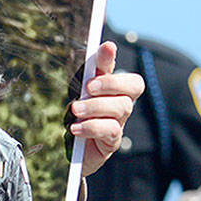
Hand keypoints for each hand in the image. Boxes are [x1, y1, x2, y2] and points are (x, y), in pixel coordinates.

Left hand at [70, 40, 143, 176]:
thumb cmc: (74, 117)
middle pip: (133, 86)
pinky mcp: (111, 142)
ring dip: (96, 106)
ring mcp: (118, 122)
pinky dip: (92, 127)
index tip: (107, 48)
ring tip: (76, 110)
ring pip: (121, 107)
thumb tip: (97, 48)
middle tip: (88, 86)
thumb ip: (87, 74)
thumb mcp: (77, 94)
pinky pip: (111, 130)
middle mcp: (121, 103)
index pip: (122, 67)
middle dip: (111, 82)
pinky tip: (76, 128)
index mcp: (113, 87)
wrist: (67, 152)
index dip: (116, 59)